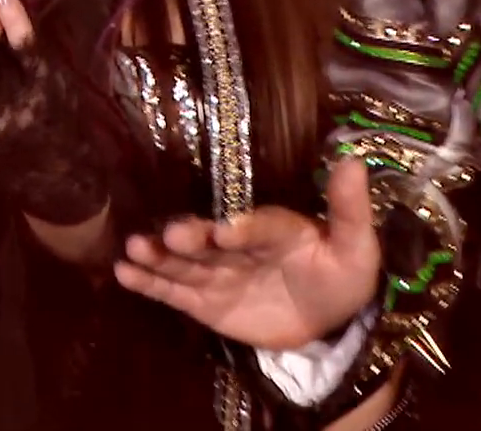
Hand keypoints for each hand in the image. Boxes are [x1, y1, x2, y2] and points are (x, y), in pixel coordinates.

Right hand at [114, 158, 379, 350]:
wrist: (325, 321)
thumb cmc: (340, 276)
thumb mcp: (355, 246)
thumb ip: (349, 209)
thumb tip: (352, 160)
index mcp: (277, 229)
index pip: (260, 226)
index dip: (244, 227)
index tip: (224, 232)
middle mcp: (240, 245)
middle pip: (212, 241)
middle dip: (190, 238)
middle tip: (171, 236)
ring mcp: (219, 272)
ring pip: (186, 263)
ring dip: (159, 256)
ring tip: (134, 249)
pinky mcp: (204, 301)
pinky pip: (174, 291)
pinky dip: (149, 283)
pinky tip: (124, 272)